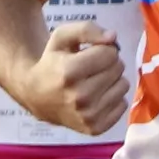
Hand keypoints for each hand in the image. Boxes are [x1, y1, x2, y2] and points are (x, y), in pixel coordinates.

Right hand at [16, 17, 131, 136]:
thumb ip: (86, 29)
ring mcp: (88, 116)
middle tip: (90, 69)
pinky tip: (96, 97)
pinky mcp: (95, 128)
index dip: (101, 49)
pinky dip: (112, 99)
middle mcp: (80, 97)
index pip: (110, 53)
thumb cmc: (51, 63)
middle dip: (107, 64)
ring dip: (111, 81)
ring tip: (93, 82)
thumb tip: (113, 37)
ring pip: (123, 85)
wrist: (36, 96)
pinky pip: (123, 105)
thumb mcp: (61, 38)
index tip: (88, 55)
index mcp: (69, 72)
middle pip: (118, 68)